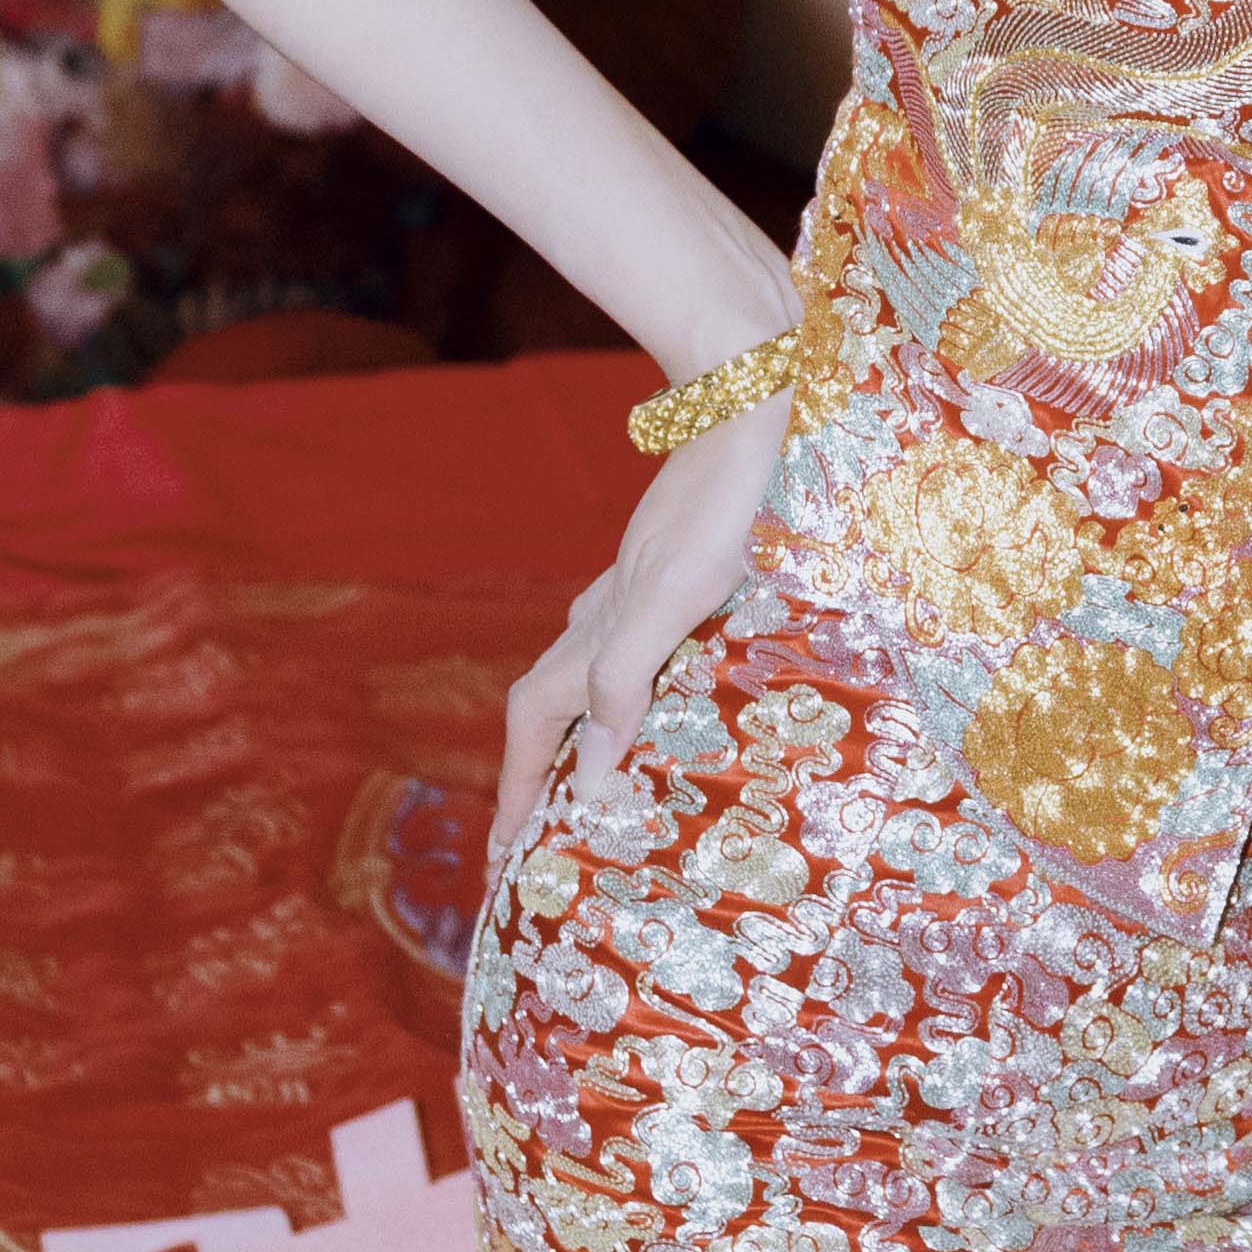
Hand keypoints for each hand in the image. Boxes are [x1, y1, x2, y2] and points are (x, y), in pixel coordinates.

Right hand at [493, 379, 795, 859]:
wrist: (751, 395)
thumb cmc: (725, 501)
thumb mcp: (678, 596)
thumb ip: (625, 678)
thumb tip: (586, 777)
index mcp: (599, 627)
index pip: (534, 723)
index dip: (516, 788)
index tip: (500, 856)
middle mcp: (608, 608)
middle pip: (551, 703)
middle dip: (538, 774)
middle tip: (541, 840)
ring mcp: (640, 583)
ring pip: (592, 670)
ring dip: (583, 733)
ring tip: (597, 786)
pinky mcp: (677, 565)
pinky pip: (633, 644)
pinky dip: (629, 688)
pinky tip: (666, 692)